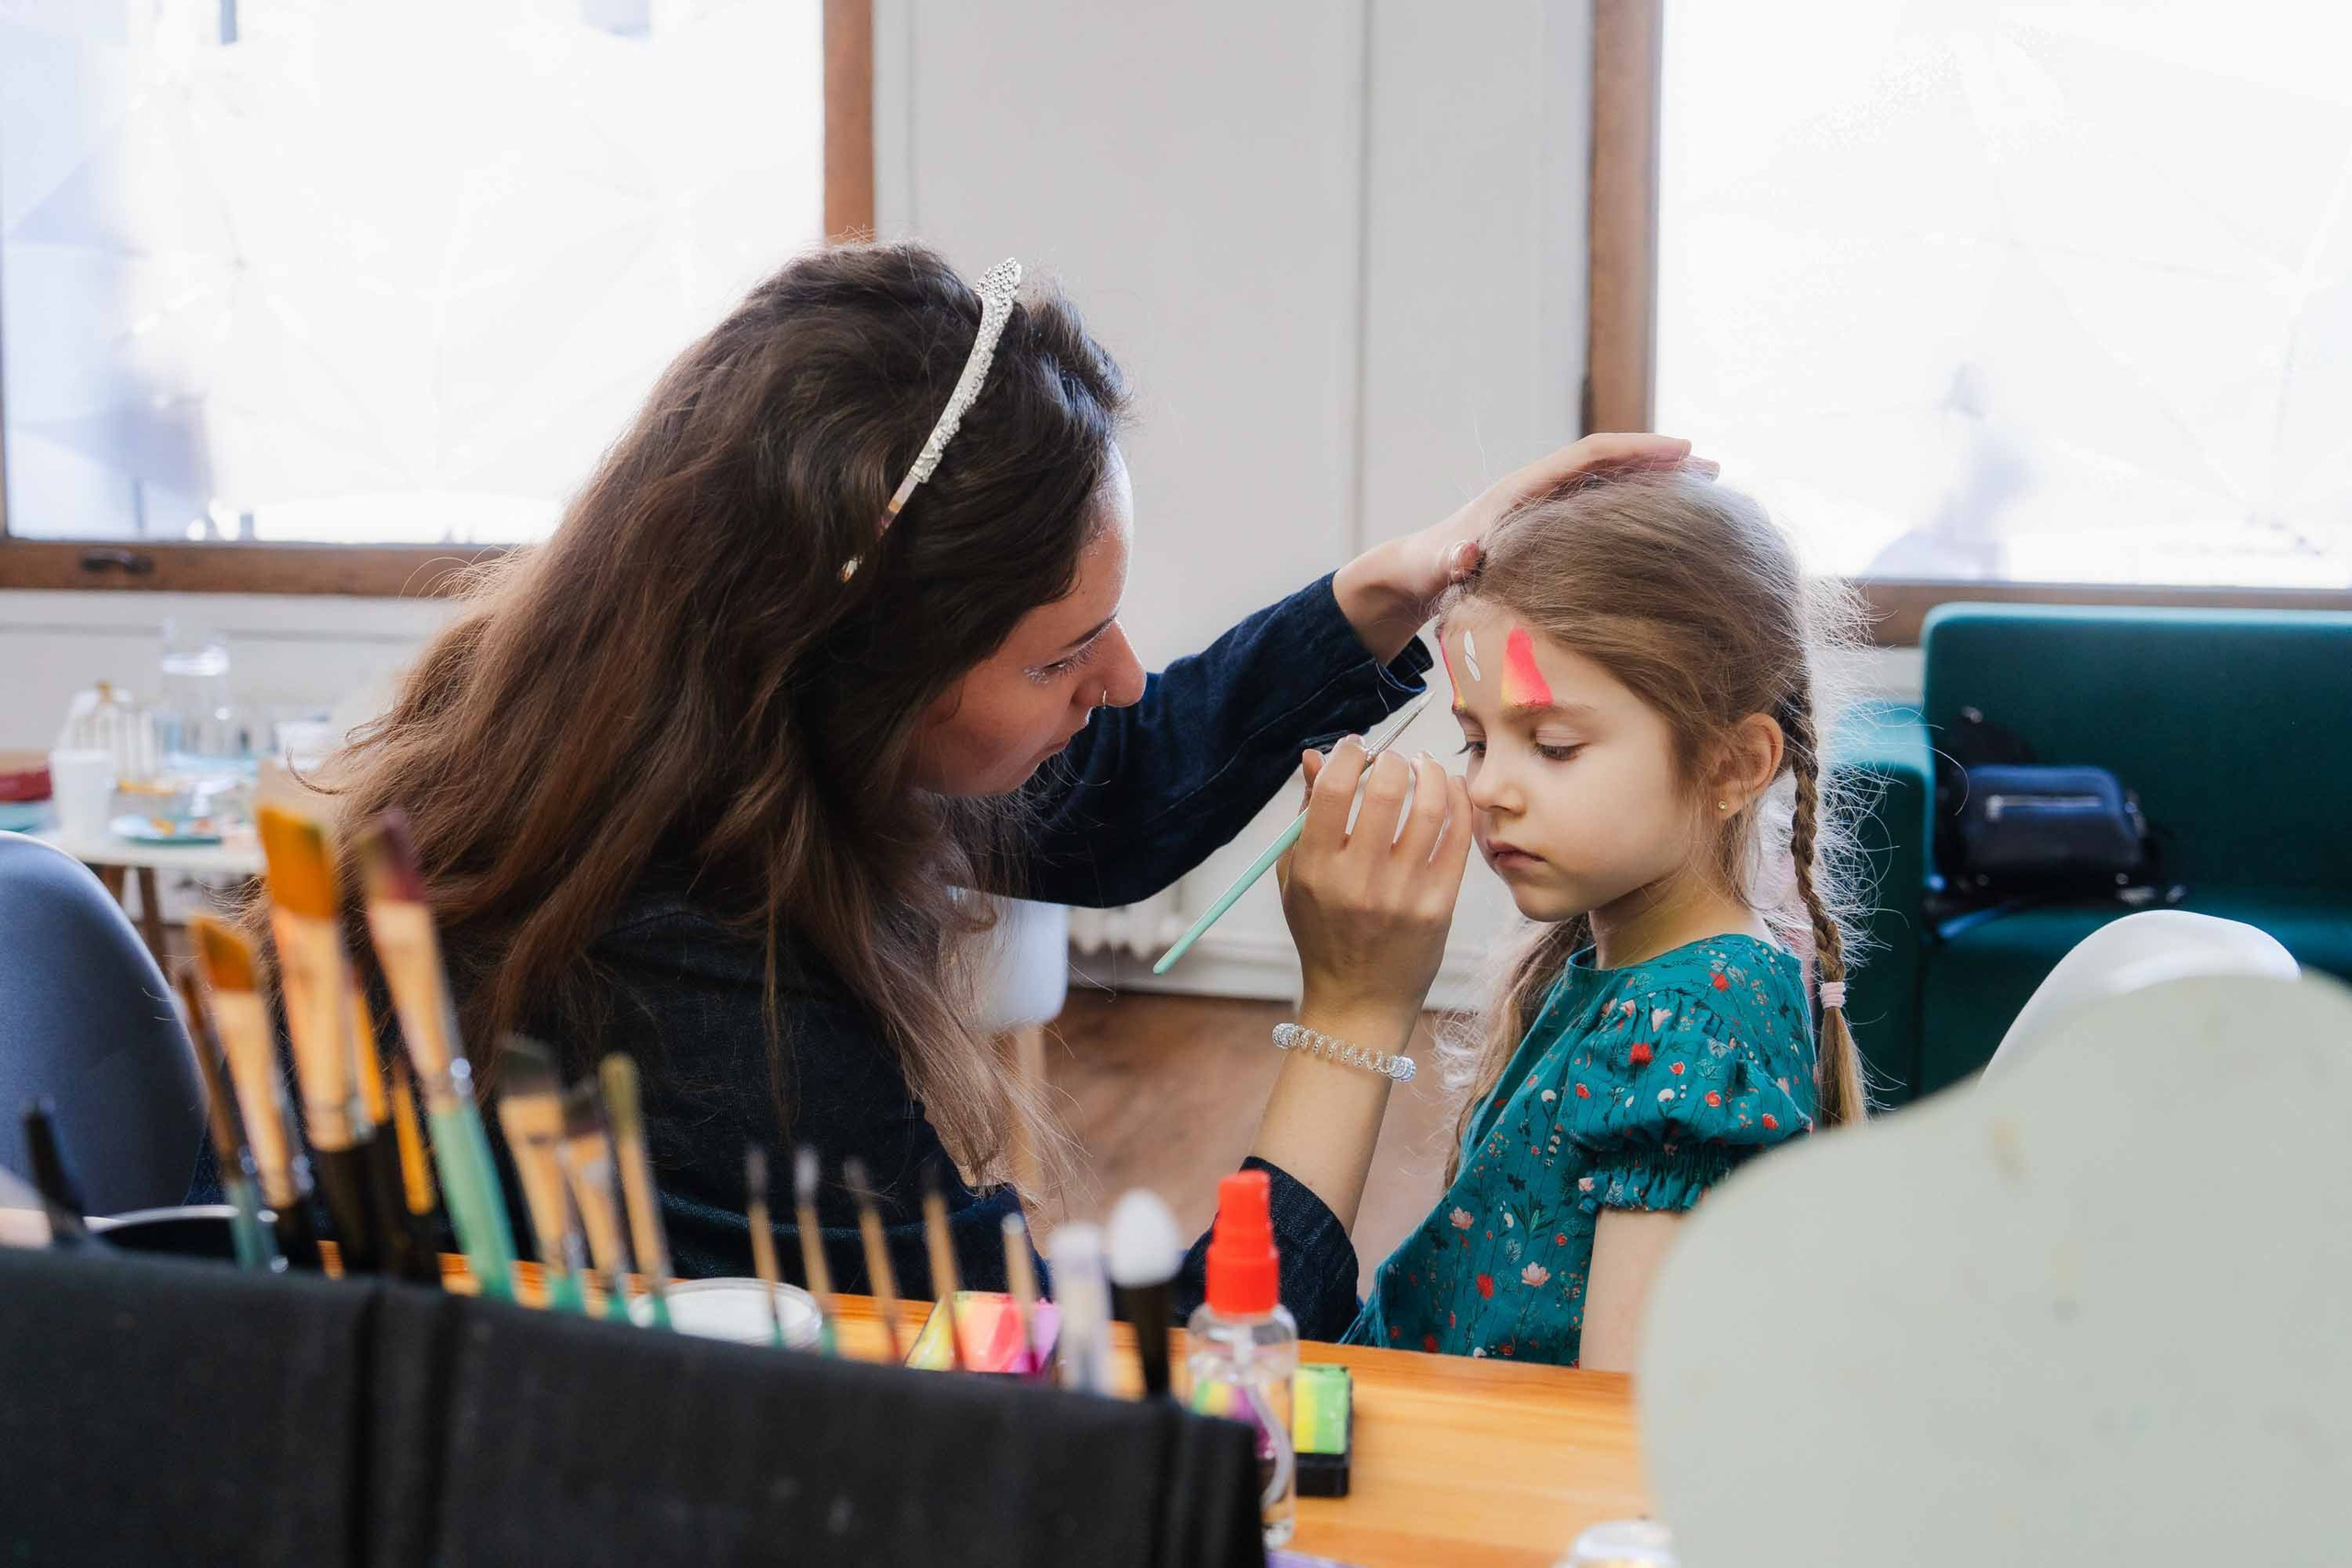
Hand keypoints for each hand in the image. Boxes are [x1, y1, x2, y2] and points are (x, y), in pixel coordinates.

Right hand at [1276, 741, 1474, 1042]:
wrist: (1359, 1001)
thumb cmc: (1323, 934)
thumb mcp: (1296, 878)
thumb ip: (1303, 815)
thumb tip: (1314, 756)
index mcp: (1315, 869)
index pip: (1332, 789)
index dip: (1348, 754)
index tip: (1356, 749)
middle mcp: (1358, 881)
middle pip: (1385, 790)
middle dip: (1392, 759)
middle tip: (1394, 758)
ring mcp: (1403, 895)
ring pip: (1430, 808)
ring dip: (1430, 773)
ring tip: (1425, 766)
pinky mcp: (1439, 907)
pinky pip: (1458, 838)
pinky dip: (1459, 803)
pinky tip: (1451, 790)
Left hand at [1331, 433, 1709, 660]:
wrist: (1414, 573)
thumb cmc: (1428, 568)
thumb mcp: (1438, 567)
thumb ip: (1451, 561)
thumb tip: (1464, 555)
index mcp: (1523, 490)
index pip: (1590, 455)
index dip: (1636, 450)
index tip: (1682, 451)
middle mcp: (1541, 491)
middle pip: (1612, 462)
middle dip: (1662, 463)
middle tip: (1713, 473)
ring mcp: (1549, 507)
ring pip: (1612, 485)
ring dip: (1656, 487)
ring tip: (1706, 498)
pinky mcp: (1553, 529)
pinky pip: (1604, 509)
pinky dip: (1637, 510)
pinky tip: (1668, 530)